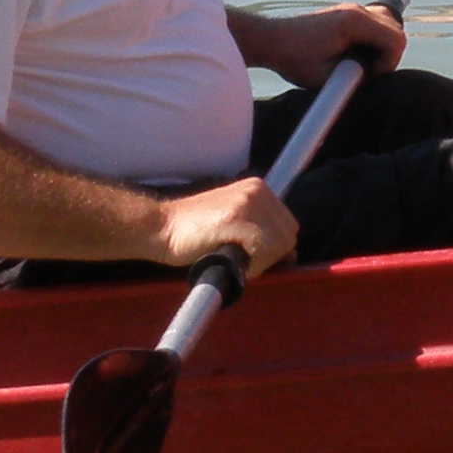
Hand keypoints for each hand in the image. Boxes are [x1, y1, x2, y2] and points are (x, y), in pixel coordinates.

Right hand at [156, 175, 296, 276]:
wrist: (160, 227)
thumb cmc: (193, 233)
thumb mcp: (235, 226)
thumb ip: (262, 235)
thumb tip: (292, 256)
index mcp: (259, 189)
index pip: (287, 226)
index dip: (273, 249)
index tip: (250, 257)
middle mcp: (258, 190)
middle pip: (288, 234)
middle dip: (269, 255)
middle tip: (240, 260)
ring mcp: (248, 201)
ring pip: (279, 243)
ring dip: (260, 260)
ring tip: (233, 259)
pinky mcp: (237, 217)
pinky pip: (264, 248)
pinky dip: (252, 263)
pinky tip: (231, 260)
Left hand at [254, 3, 407, 84]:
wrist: (271, 40)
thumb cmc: (293, 58)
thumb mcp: (323, 78)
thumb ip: (353, 81)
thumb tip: (373, 84)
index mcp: (355, 22)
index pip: (396, 39)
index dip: (390, 63)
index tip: (370, 78)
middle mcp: (357, 10)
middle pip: (395, 30)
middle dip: (388, 56)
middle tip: (366, 74)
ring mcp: (353, 10)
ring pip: (388, 25)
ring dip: (381, 48)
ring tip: (360, 66)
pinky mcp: (347, 15)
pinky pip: (375, 25)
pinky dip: (372, 42)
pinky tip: (354, 57)